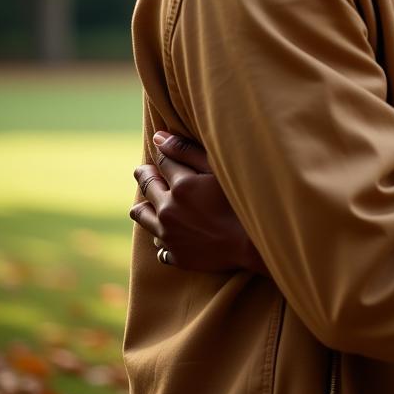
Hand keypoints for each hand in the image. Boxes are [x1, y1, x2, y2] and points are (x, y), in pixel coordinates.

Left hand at [130, 131, 264, 274]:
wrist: (252, 245)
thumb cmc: (242, 201)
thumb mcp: (219, 170)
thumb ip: (187, 152)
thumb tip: (158, 137)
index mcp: (181, 186)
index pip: (162, 162)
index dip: (163, 153)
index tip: (161, 149)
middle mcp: (168, 210)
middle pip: (147, 185)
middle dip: (144, 174)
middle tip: (142, 170)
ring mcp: (169, 235)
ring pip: (141, 215)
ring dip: (144, 204)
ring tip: (148, 200)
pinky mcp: (175, 255)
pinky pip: (157, 242)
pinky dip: (161, 233)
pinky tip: (170, 229)